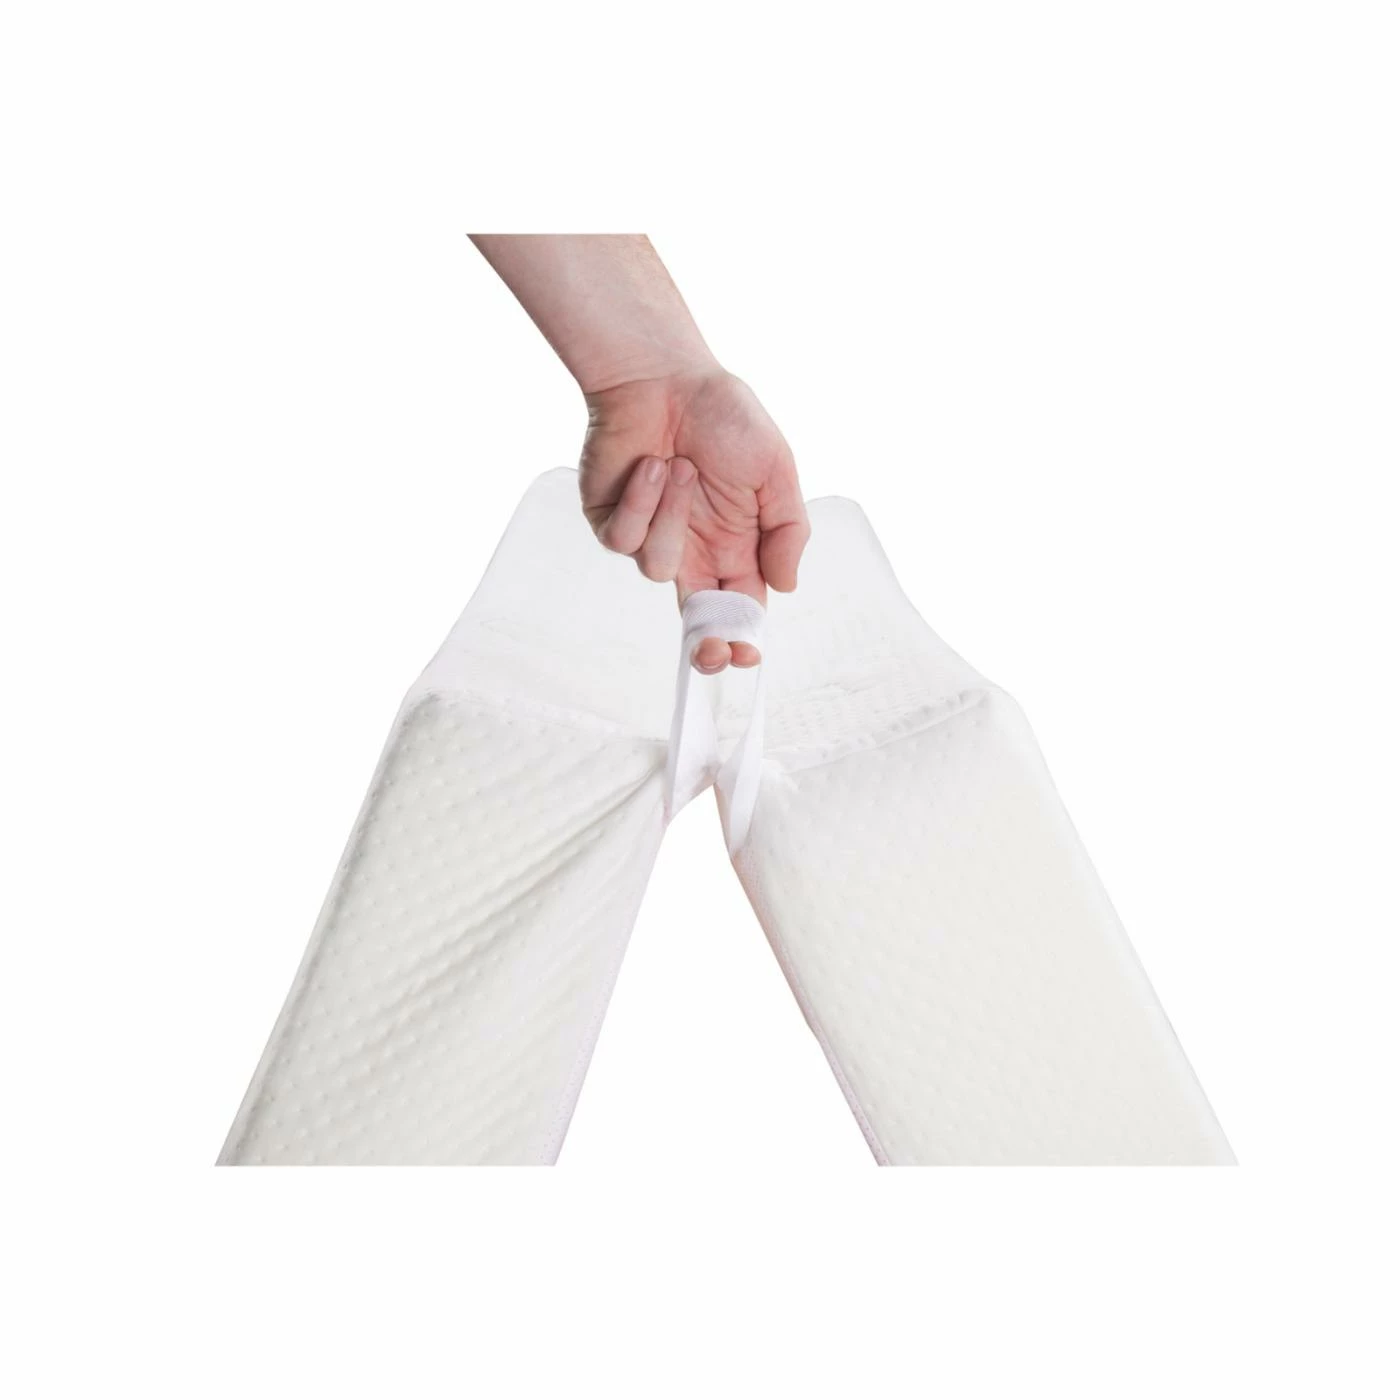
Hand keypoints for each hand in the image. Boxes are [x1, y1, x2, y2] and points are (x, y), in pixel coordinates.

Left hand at [580, 368, 808, 671]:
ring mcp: (650, 538)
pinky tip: (651, 466)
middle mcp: (692, 550)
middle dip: (703, 643)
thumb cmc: (724, 416)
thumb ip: (788, 531)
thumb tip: (786, 586)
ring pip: (658, 569)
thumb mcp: (776, 470)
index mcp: (735, 546)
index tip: (744, 653)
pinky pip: (624, 540)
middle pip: (694, 621)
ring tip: (680, 466)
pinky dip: (641, 504)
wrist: (664, 376)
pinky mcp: (611, 521)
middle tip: (710, 649)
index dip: (739, 637)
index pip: (738, 608)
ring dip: (674, 516)